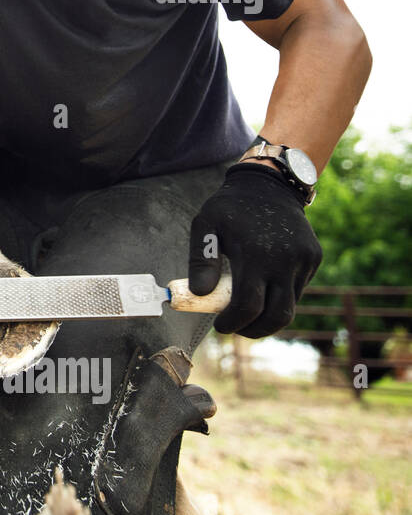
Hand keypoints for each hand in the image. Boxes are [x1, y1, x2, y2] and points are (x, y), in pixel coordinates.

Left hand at [187, 163, 322, 337]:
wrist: (269, 184)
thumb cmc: (230, 207)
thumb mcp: (205, 225)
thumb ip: (201, 261)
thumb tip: (200, 294)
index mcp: (256, 254)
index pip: (248, 305)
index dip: (233, 322)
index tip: (220, 326)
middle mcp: (286, 260)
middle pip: (277, 316)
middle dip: (255, 330)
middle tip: (237, 328)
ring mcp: (304, 260)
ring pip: (291, 306)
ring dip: (269, 317)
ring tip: (247, 313)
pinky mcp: (314, 258)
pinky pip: (298, 289)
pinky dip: (280, 297)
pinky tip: (263, 288)